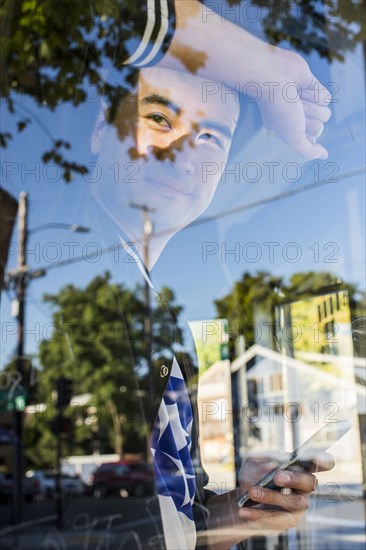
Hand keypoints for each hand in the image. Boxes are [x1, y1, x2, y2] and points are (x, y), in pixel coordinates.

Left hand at [204, 452, 333, 549]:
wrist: (243, 499)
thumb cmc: (253, 476)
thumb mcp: (253, 464)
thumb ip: (262, 463)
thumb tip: (271, 467)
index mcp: (300, 467)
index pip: (321, 463)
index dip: (323, 460)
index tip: (320, 458)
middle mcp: (304, 487)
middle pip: (309, 483)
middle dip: (294, 479)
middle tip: (277, 477)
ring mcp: (299, 506)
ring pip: (293, 502)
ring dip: (271, 496)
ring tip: (252, 491)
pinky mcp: (288, 521)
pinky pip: (276, 519)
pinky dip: (258, 514)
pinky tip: (244, 511)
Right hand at [257, 48, 331, 159]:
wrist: (272, 77)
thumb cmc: (278, 109)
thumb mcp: (293, 138)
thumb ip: (307, 151)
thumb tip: (323, 155)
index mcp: (289, 131)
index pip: (311, 140)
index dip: (305, 133)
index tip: (291, 125)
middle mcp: (296, 118)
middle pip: (319, 127)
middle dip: (309, 119)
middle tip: (294, 109)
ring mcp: (305, 103)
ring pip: (325, 112)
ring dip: (312, 106)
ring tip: (296, 97)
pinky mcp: (312, 86)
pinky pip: (327, 97)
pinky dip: (316, 92)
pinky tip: (302, 86)